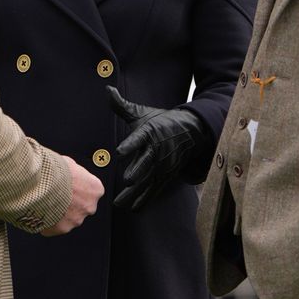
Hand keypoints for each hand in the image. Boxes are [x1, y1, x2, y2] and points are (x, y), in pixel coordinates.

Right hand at [41, 156, 103, 235]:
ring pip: (70, 218)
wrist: (41, 183)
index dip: (79, 188)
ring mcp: (77, 219)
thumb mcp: (70, 164)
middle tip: (57, 194)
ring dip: (60, 212)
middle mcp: (89, 206)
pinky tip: (41, 210)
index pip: (91, 191)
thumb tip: (72, 174)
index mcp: (95, 189)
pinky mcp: (63, 228)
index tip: (70, 186)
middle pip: (81, 206)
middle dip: (71, 203)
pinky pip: (56, 227)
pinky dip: (49, 221)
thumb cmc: (56, 172)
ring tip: (46, 201)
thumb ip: (75, 173)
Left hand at [107, 86, 210, 210]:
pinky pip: (155, 189)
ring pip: (149, 180)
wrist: (190, 132)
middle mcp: (157, 149)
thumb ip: (122, 106)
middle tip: (127, 180)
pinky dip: (145, 199)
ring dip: (136, 192)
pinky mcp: (166, 176)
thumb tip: (108, 89)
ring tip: (121, 202)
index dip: (130, 144)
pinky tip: (133, 208)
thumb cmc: (161, 122)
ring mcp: (162, 165)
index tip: (120, 151)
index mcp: (150, 132)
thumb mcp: (143, 113)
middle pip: (147, 162)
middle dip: (138, 171)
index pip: (139, 137)